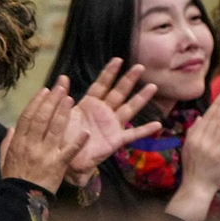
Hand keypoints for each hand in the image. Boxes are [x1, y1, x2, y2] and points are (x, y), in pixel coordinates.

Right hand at [0, 77, 88, 191]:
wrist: (21, 199)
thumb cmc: (13, 178)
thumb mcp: (4, 159)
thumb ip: (7, 142)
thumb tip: (12, 127)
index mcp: (19, 142)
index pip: (28, 117)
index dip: (37, 102)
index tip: (45, 90)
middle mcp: (32, 145)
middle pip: (43, 118)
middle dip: (52, 100)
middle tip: (61, 86)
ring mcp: (46, 154)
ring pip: (55, 129)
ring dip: (63, 113)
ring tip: (70, 98)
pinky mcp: (58, 165)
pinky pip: (69, 152)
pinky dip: (78, 142)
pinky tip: (86, 132)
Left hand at [64, 59, 160, 181]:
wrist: (66, 160)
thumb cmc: (63, 137)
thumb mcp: (61, 114)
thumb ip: (63, 96)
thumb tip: (63, 76)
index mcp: (89, 104)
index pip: (101, 85)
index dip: (109, 73)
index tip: (118, 60)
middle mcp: (103, 112)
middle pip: (118, 92)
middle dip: (128, 80)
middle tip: (140, 67)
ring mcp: (111, 125)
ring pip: (129, 108)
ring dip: (140, 98)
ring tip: (152, 87)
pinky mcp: (116, 140)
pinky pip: (132, 134)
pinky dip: (145, 130)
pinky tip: (158, 125)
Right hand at [178, 89, 219, 201]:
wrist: (196, 187)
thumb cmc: (194, 169)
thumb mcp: (189, 148)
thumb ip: (194, 132)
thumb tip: (200, 117)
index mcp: (194, 136)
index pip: (207, 116)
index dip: (217, 104)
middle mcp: (201, 138)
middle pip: (216, 117)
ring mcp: (211, 146)